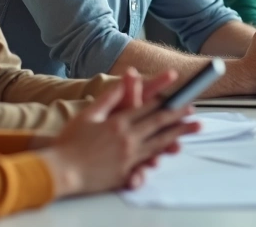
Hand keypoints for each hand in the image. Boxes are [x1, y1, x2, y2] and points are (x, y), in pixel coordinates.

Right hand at [38, 69, 200, 196]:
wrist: (61, 170)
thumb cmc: (70, 142)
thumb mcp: (88, 114)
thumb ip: (109, 99)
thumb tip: (123, 81)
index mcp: (119, 122)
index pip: (147, 108)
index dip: (165, 100)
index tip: (178, 95)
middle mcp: (127, 138)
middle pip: (159, 124)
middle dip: (178, 116)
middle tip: (194, 110)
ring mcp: (129, 156)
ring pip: (159, 143)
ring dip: (177, 134)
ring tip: (192, 128)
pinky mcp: (126, 172)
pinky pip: (147, 163)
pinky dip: (159, 156)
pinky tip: (171, 152)